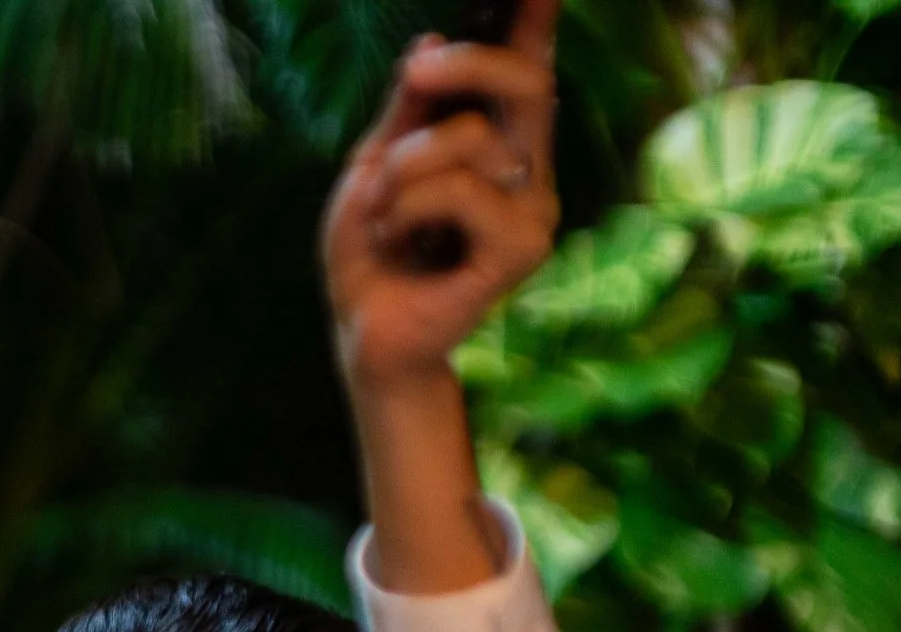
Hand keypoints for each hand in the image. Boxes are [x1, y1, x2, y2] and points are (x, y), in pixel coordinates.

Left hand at [323, 0, 560, 391]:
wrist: (364, 333)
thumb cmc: (372, 257)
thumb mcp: (375, 167)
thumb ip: (405, 112)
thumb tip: (428, 47)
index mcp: (501, 150)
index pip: (530, 78)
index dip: (537, 28)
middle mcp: (529, 174)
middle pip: (528, 84)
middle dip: (467, 64)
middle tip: (421, 73)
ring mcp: (532, 213)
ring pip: (473, 139)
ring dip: (402, 170)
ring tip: (383, 215)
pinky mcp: (521, 250)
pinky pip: (463, 192)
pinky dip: (409, 208)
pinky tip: (397, 240)